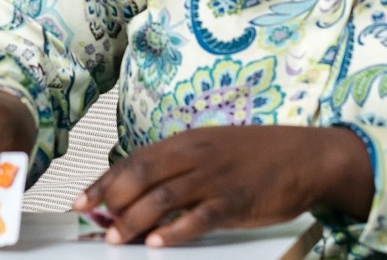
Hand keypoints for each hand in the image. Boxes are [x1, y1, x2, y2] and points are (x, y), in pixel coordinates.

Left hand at [73, 125, 372, 247]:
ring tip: (116, 238)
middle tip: (93, 221)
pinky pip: (200, 216)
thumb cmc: (255, 156)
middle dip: (111, 200)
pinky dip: (176, 230)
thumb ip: (177, 166)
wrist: (305, 155)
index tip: (80, 199)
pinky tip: (158, 243)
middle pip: (141, 176)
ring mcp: (214, 178)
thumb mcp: (209, 149)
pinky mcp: (236, 200)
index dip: (103, 181)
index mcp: (183, 142)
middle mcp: (193, 156)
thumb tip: (140, 189)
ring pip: (163, 197)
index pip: (132, 160)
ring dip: (135, 219)